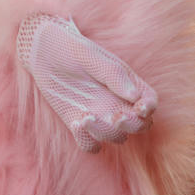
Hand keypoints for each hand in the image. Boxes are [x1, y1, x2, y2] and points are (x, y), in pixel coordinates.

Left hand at [17, 14, 156, 152]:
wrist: (45, 53)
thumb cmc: (73, 49)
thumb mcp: (93, 56)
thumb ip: (114, 75)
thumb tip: (135, 96)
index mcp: (128, 84)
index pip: (149, 102)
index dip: (148, 108)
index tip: (139, 108)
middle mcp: (118, 103)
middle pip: (139, 126)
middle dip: (131, 126)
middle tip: (115, 117)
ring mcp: (101, 116)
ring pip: (115, 137)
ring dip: (105, 133)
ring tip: (85, 116)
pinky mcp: (81, 125)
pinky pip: (91, 145)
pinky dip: (87, 141)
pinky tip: (75, 123)